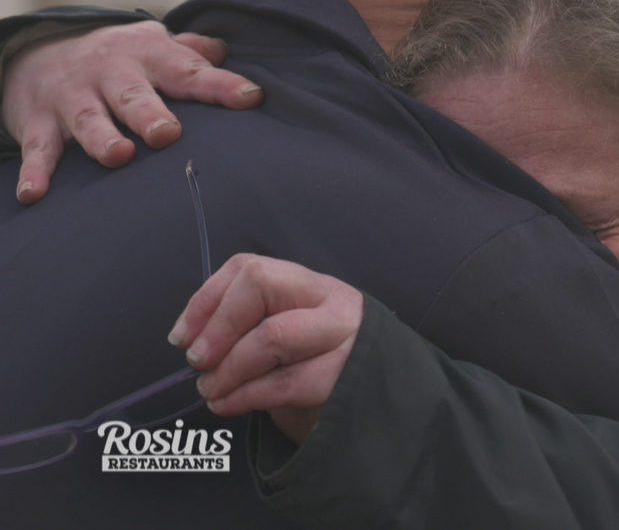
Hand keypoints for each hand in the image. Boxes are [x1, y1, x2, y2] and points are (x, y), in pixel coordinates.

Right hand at [2, 21, 263, 204]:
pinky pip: (38, 148)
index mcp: (148, 56)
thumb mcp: (156, 46)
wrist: (40, 45)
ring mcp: (73, 96)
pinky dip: (35, 171)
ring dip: (101, 138)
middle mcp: (110, 73)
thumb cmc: (121, 58)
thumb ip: (192, 54)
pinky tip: (35, 195)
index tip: (251, 97)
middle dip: (150, 113)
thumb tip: (226, 52)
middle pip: (133, 94)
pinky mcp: (38, 119)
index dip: (221, 84)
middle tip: (169, 133)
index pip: (189, 72)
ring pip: (88, 118)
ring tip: (119, 155)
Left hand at [168, 254, 363, 443]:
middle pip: (261, 286)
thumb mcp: (290, 338)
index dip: (208, 299)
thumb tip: (194, 341)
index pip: (251, 268)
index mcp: (311, 285)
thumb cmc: (323, 371)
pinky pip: (285, 382)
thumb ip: (251, 329)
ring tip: (210, 390)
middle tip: (197, 360)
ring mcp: (343, 334)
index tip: (182, 336)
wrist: (380, 404)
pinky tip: (228, 405)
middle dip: (219, 325)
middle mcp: (331, 300)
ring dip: (228, 369)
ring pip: (272, 336)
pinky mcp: (345, 374)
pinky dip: (245, 396)